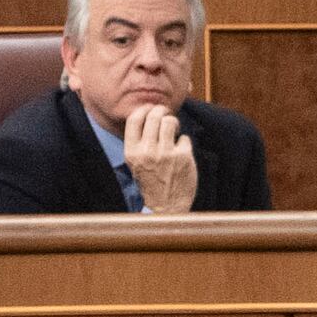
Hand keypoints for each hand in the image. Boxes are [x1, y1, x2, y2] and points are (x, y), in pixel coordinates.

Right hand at [120, 100, 197, 214]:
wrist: (166, 207)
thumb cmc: (151, 182)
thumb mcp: (136, 163)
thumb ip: (139, 141)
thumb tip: (148, 114)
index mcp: (132, 152)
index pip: (134, 119)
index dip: (144, 109)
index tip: (150, 110)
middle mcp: (147, 152)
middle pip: (154, 116)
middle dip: (161, 111)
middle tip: (166, 115)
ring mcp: (166, 154)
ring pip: (170, 122)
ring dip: (174, 122)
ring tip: (174, 130)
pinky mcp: (183, 157)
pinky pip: (184, 138)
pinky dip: (183, 142)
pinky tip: (181, 152)